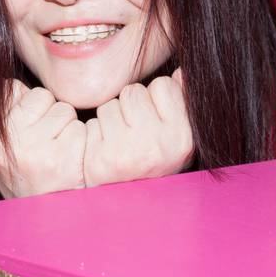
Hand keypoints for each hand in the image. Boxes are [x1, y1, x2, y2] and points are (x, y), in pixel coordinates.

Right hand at [0, 70, 86, 198]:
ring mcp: (34, 152)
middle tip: (45, 142)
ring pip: (64, 111)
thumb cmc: (22, 176)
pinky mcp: (63, 161)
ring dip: (66, 127)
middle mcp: (6, 144)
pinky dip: (79, 142)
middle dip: (49, 114)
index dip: (29, 107)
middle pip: (42, 96)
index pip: (15, 90)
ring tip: (57, 151)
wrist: (40, 221)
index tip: (28, 127)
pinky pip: (79, 129)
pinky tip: (69, 160)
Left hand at [83, 70, 193, 188]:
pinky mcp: (98, 158)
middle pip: (134, 91)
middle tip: (136, 133)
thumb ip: (182, 100)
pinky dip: (97, 132)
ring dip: (113, 118)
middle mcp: (155, 147)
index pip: (164, 85)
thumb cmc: (155, 160)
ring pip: (110, 104)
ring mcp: (125, 153)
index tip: (156, 119)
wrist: (130, 205)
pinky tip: (106, 150)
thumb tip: (182, 72)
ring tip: (121, 141)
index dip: (157, 98)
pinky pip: (93, 122)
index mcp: (182, 138)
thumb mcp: (178, 134)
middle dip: (132, 107)